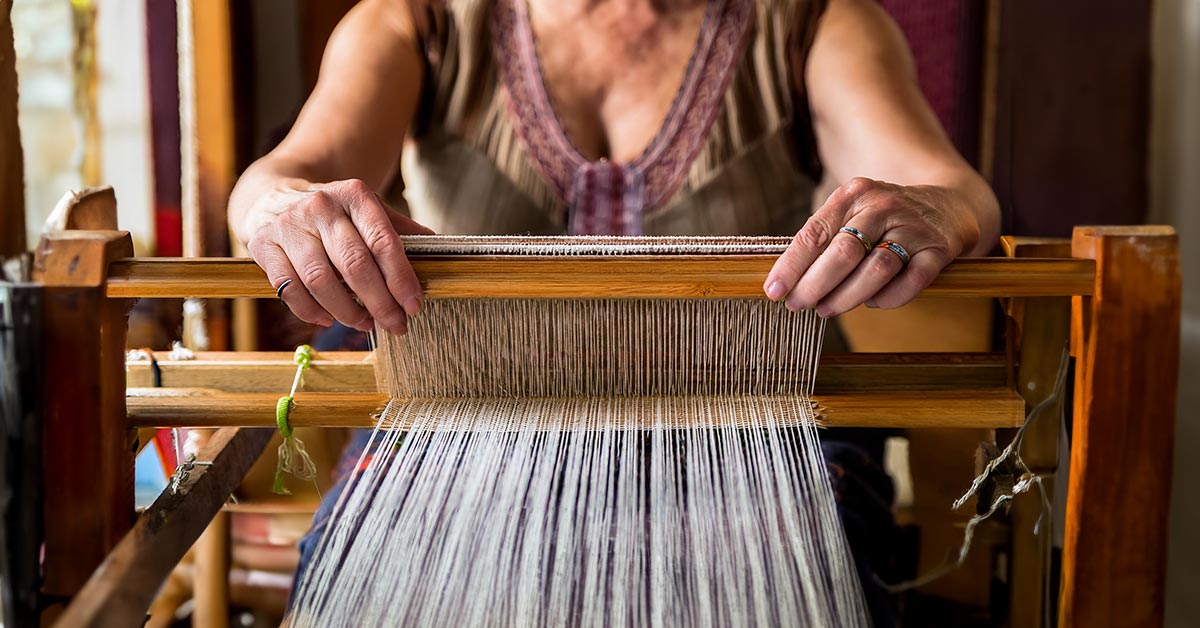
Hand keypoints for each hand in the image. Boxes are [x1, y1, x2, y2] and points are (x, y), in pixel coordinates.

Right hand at [245, 178, 433, 334]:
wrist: (274, 197)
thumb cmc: (335, 213)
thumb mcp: (369, 210)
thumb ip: (401, 231)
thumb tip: (442, 251)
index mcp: (354, 194)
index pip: (384, 242)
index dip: (401, 278)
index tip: (414, 305)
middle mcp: (320, 206)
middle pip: (354, 265)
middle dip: (380, 302)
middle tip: (396, 324)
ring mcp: (289, 226)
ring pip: (321, 281)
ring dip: (347, 312)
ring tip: (366, 324)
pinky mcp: (264, 247)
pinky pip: (290, 290)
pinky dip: (313, 313)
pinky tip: (330, 320)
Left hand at [763, 177, 982, 316]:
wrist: (948, 205)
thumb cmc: (883, 220)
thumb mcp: (851, 216)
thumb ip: (823, 242)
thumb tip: (786, 283)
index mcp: (853, 195)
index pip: (815, 233)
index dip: (791, 266)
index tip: (774, 292)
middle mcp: (882, 206)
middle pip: (843, 252)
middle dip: (814, 285)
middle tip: (798, 306)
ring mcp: (913, 227)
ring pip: (876, 269)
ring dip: (847, 297)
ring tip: (827, 310)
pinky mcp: (938, 249)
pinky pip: (911, 281)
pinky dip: (888, 299)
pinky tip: (873, 303)